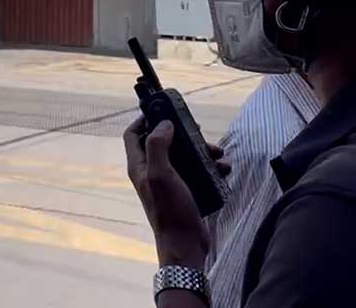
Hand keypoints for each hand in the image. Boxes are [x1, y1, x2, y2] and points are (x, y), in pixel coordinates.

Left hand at [124, 117, 225, 267]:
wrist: (186, 245)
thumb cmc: (171, 212)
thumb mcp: (161, 175)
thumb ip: (158, 146)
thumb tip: (163, 125)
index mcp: (139, 167)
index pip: (132, 134)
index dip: (143, 119)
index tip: (162, 110)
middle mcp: (151, 172)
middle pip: (162, 141)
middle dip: (181, 133)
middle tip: (196, 129)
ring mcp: (168, 182)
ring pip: (183, 155)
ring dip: (201, 150)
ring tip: (217, 152)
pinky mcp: (185, 191)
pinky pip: (197, 171)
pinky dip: (209, 167)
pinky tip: (222, 169)